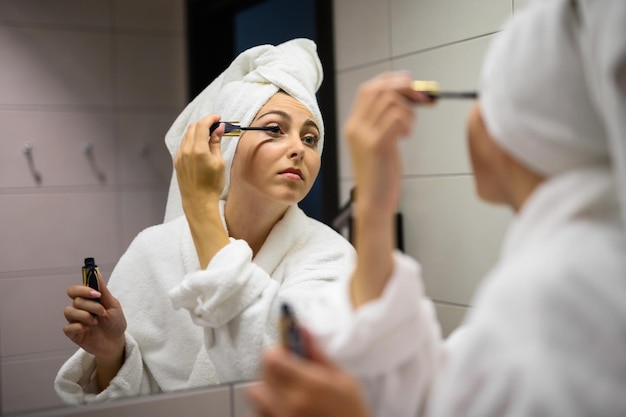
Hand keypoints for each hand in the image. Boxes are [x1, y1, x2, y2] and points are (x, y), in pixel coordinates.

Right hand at [63, 271, 125, 360]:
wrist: (116, 342)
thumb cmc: (115, 323)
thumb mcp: (113, 305)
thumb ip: (103, 290)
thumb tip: (96, 272)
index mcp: (88, 300)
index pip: (75, 290)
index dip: (83, 289)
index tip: (96, 294)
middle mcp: (79, 309)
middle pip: (75, 300)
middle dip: (90, 305)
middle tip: (102, 312)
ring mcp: (75, 321)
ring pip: (69, 311)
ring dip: (85, 316)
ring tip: (96, 322)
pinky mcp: (72, 333)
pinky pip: (67, 327)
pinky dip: (78, 327)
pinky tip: (87, 329)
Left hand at [174, 114, 225, 215]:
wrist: (198, 202)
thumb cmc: (212, 185)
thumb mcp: (219, 163)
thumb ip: (216, 143)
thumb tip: (219, 129)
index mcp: (198, 150)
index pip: (202, 125)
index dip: (211, 118)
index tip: (219, 118)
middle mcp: (186, 150)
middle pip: (193, 127)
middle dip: (204, 123)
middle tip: (216, 126)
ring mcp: (180, 156)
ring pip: (187, 135)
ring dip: (197, 131)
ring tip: (209, 135)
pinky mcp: (177, 161)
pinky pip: (183, 144)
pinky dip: (192, 139)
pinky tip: (200, 145)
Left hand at [248, 327, 371, 416]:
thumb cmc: (351, 412)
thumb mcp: (343, 379)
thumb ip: (317, 354)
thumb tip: (302, 330)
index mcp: (310, 385)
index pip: (272, 359)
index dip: (277, 351)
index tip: (285, 352)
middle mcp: (292, 403)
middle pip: (262, 375)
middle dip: (272, 368)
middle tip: (287, 370)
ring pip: (256, 396)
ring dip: (266, 389)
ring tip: (285, 392)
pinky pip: (258, 414)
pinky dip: (265, 409)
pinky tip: (283, 408)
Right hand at [344, 71, 425, 216]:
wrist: (374, 201)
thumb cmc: (380, 174)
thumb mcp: (379, 143)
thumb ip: (385, 123)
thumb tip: (406, 101)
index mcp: (353, 125)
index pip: (369, 88)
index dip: (391, 79)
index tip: (410, 82)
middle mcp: (355, 127)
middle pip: (379, 89)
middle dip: (404, 88)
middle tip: (421, 98)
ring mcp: (364, 135)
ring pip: (390, 101)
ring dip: (408, 110)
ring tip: (409, 128)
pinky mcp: (376, 145)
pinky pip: (396, 117)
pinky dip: (407, 121)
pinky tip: (406, 136)